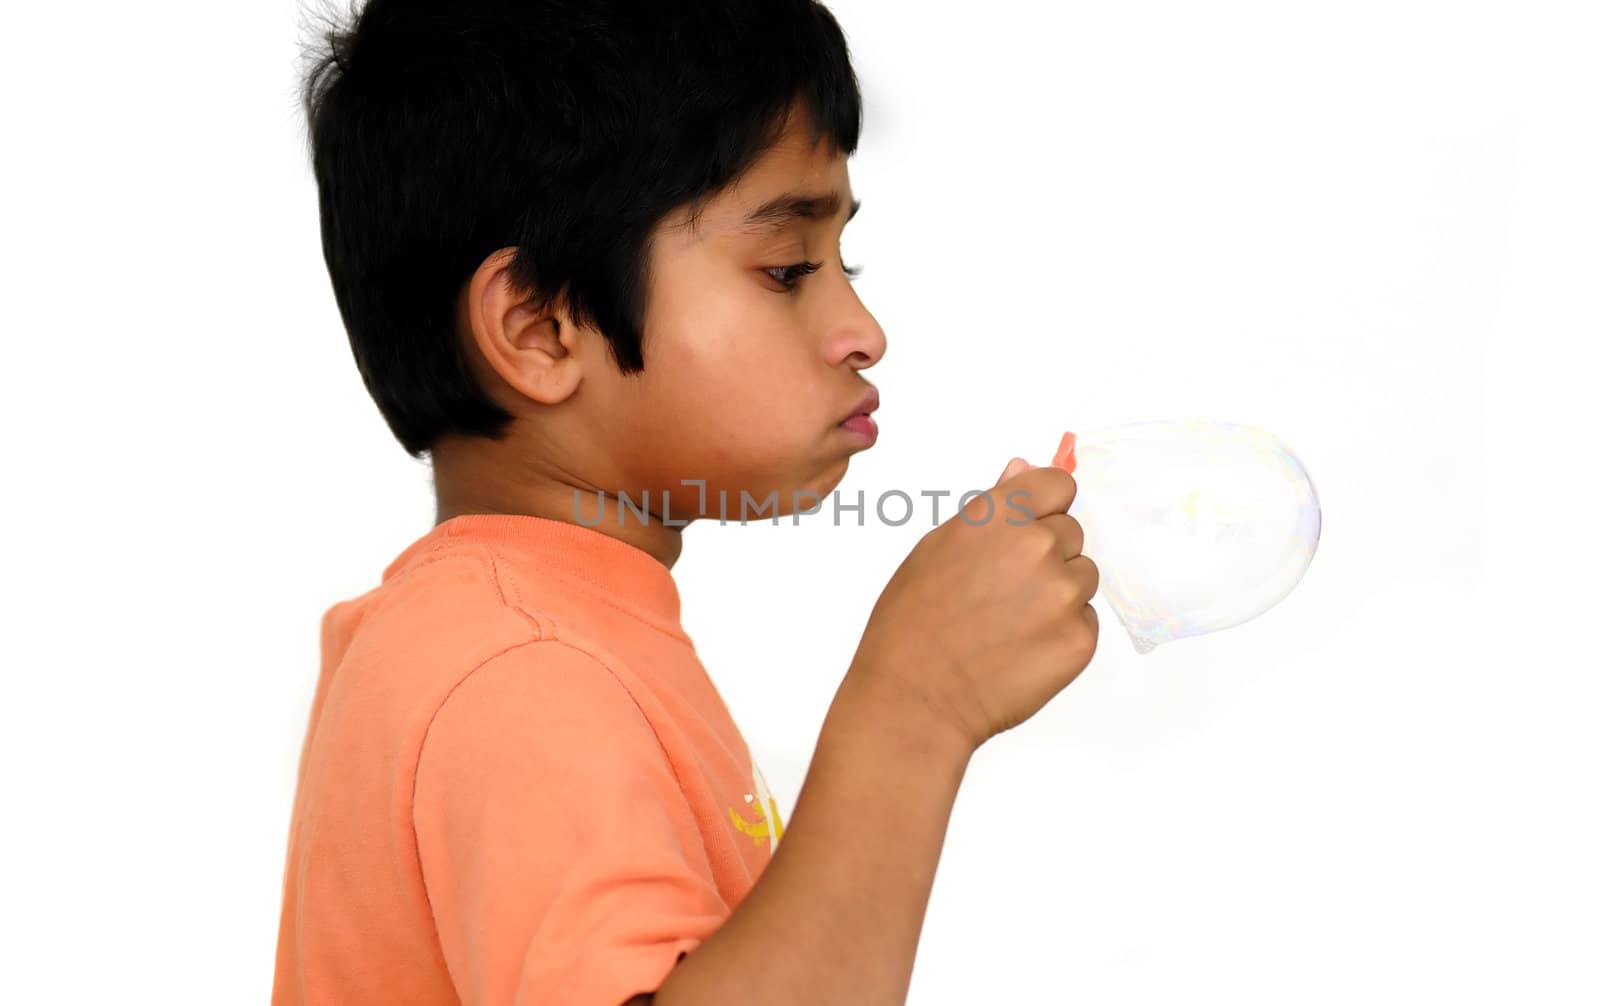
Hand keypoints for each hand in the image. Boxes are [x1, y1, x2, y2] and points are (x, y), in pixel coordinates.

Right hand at [845, 457, 1099, 753]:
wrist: (915, 699)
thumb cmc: (913, 624)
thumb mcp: (938, 548)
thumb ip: (991, 507)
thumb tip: (1024, 467)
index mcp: (998, 515)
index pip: (1058, 485)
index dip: (1043, 509)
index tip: (1028, 529)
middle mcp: (1037, 546)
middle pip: (1072, 533)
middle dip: (1047, 556)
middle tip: (1002, 593)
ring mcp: (1063, 594)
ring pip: (1083, 578)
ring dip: (1058, 595)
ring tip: (1010, 623)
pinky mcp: (1080, 638)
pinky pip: (1086, 621)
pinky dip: (1061, 633)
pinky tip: (1021, 649)